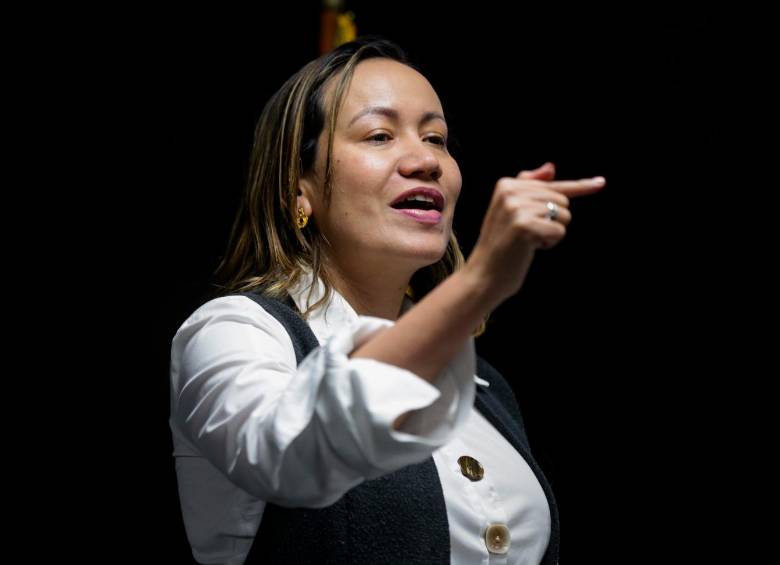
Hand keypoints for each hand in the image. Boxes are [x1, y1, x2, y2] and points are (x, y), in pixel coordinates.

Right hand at [464, 162, 604, 309]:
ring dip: (552, 232)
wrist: (484, 274)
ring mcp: (516, 208)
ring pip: (563, 214)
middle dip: (553, 220)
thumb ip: (530, 187)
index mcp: (506, 184)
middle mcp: (510, 191)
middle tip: (529, 234)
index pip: (552, 184)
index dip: (580, 186)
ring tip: (528, 241)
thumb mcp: (511, 211)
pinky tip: (531, 248)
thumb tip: (551, 167)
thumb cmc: (501, 244)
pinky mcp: (524, 226)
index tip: (601, 183)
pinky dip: (550, 242)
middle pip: (561, 199)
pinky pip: (559, 230)